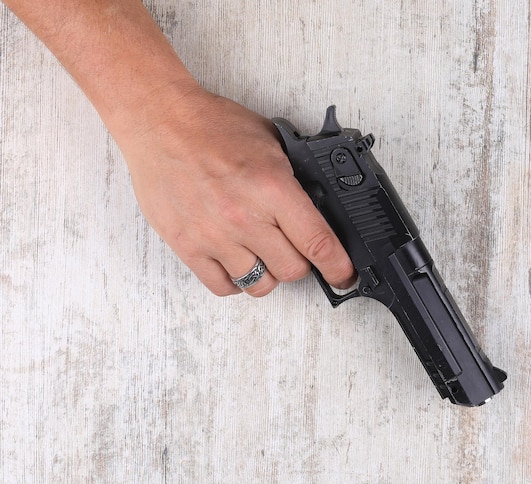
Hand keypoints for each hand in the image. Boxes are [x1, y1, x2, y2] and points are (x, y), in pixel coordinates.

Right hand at [119, 86, 355, 295]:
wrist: (160, 122)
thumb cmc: (211, 127)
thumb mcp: (271, 143)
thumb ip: (295, 179)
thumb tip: (319, 208)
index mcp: (272, 188)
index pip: (318, 243)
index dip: (338, 267)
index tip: (344, 276)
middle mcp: (245, 218)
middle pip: (292, 270)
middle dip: (300, 263)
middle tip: (293, 249)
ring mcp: (214, 236)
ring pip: (260, 285)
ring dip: (268, 274)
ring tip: (262, 254)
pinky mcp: (188, 246)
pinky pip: (223, 287)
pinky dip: (236, 281)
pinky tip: (237, 262)